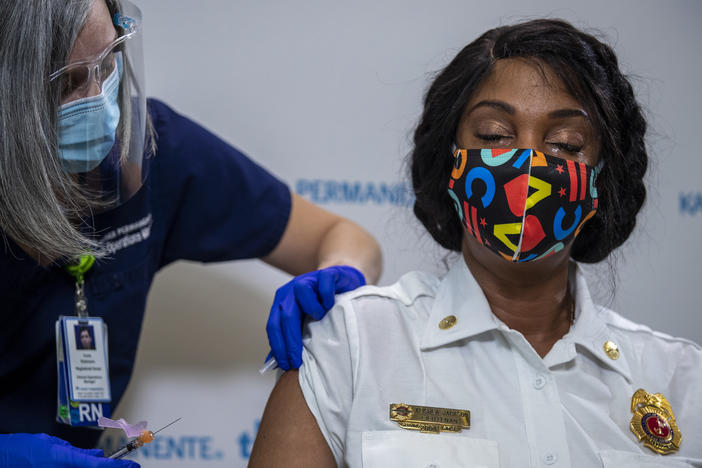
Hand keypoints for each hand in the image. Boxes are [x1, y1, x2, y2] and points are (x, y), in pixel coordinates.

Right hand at [0, 433, 138, 467]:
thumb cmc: (25, 449)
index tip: (132, 466)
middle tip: (127, 466)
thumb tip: (97, 455)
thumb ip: (79, 453)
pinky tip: (92, 462)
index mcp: (65, 461)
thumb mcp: (55, 445)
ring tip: (115, 465)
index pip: (99, 466)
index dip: (118, 466)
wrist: (2, 459)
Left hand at [266, 265, 365, 369]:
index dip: (278, 346)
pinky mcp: (327, 274)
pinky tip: (331, 304)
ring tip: (320, 317)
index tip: (285, 364)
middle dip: (290, 340)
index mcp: (282, 302)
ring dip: (311, 308)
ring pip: (301, 292)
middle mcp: (291, 290)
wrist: (339, 280)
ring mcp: (309, 280)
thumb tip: (272, 362)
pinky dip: (326, 295)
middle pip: (285, 315)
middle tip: (298, 360)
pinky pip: (324, 283)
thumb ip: (288, 337)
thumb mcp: (303, 320)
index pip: (273, 325)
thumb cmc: (320, 303)